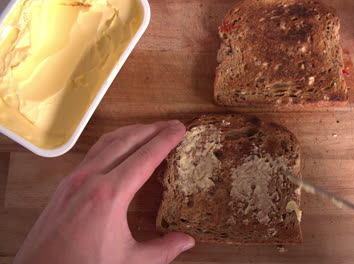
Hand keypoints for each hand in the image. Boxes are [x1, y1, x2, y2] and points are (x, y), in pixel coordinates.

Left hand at [14, 120, 193, 263]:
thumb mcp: (129, 262)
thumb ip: (162, 251)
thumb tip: (186, 242)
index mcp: (110, 195)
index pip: (145, 157)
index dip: (165, 140)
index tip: (179, 129)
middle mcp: (90, 179)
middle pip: (127, 141)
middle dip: (152, 129)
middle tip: (171, 124)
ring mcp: (74, 178)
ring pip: (107, 142)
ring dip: (132, 131)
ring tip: (150, 129)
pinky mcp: (65, 184)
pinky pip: (93, 152)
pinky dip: (113, 141)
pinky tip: (120, 145)